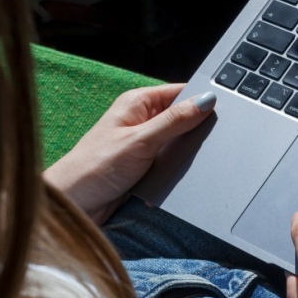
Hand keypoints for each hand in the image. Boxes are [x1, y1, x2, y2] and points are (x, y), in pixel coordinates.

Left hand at [43, 84, 216, 224]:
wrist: (77, 204)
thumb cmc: (96, 167)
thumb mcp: (142, 140)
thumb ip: (175, 121)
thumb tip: (205, 102)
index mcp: (137, 103)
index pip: (179, 92)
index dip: (200, 101)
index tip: (220, 112)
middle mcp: (140, 120)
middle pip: (181, 119)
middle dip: (193, 133)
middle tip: (204, 144)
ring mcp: (143, 144)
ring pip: (178, 144)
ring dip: (183, 156)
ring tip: (183, 164)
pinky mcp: (145, 166)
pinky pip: (170, 164)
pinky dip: (175, 171)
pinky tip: (174, 178)